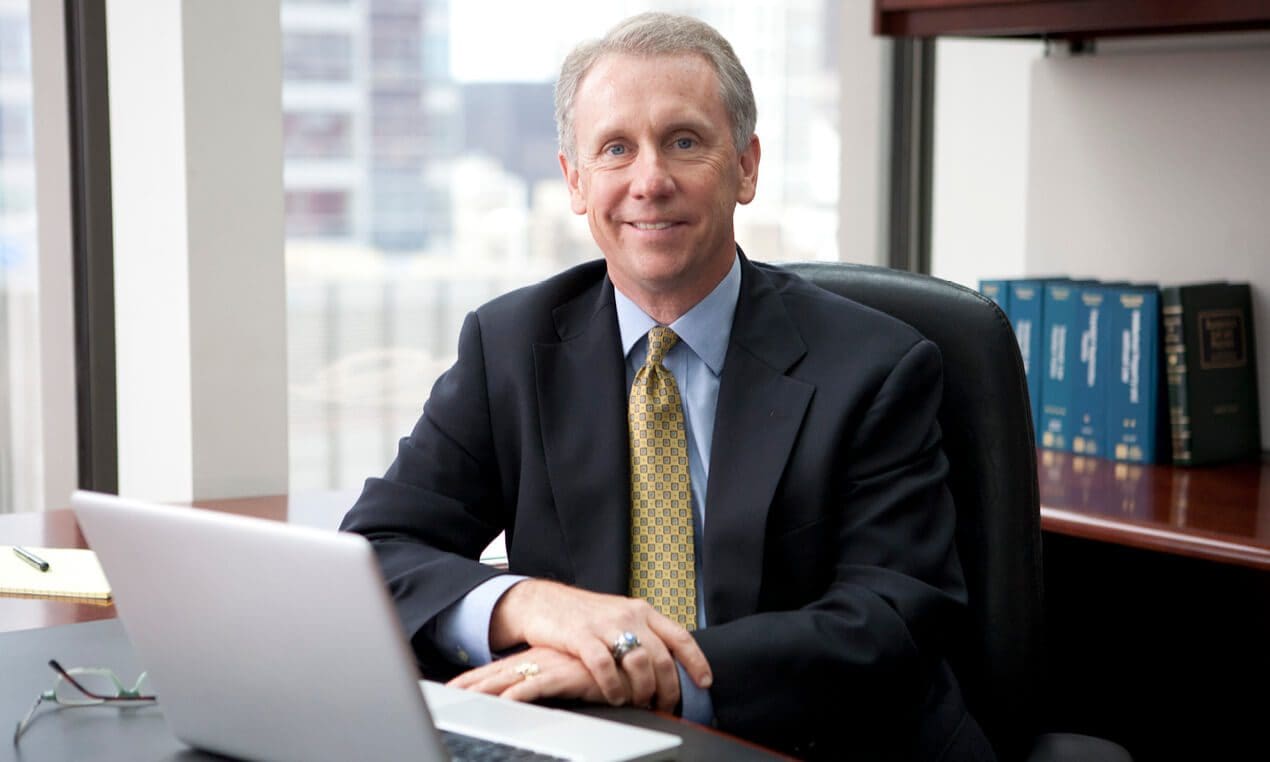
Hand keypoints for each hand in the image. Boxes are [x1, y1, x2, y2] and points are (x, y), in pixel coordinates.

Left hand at [447, 646, 617, 704]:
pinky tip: (504, 703)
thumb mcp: (574, 672)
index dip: (473, 679)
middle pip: (496, 674)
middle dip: (470, 686)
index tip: (450, 689)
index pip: (498, 669)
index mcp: (538, 658)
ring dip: (486, 691)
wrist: (631, 656)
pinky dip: (520, 695)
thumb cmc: (605, 666)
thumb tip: (537, 688)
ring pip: (510, 679)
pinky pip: (538, 686)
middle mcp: (540, 660)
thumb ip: (555, 679)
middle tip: (446, 696)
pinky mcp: (566, 674)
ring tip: (464, 702)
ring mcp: (550, 665)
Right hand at [489, 580, 710, 710]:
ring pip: (638, 661)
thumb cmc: (584, 615)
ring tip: (640, 703)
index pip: (679, 636)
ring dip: (643, 689)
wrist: (544, 602)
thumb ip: (642, 634)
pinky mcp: (581, 636)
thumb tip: (666, 665)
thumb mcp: (620, 616)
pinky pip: (604, 666)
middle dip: (668, 687)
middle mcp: (628, 615)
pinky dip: (614, 687)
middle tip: (665, 705)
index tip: (705, 681)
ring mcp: (605, 624)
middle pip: (661, 656)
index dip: (696, 661)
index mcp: (642, 611)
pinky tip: (615, 697)